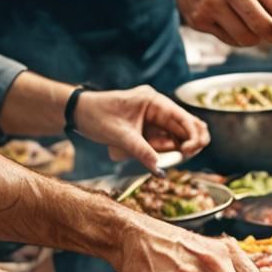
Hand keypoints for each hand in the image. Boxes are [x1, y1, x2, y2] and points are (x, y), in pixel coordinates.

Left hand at [75, 86, 209, 173]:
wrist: (79, 113)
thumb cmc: (96, 116)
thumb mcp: (118, 134)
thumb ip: (141, 151)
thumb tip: (159, 169)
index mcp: (154, 101)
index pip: (184, 118)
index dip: (192, 136)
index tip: (187, 152)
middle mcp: (160, 109)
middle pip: (190, 127)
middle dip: (191, 143)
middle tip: (182, 157)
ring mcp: (157, 120)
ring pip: (181, 137)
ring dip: (177, 150)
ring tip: (162, 158)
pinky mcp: (153, 130)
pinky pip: (168, 143)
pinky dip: (166, 152)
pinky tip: (155, 156)